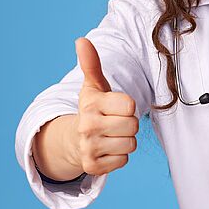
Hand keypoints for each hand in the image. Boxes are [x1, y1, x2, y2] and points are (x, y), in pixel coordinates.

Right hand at [71, 37, 138, 175]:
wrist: (74, 140)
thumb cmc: (93, 109)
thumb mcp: (94, 86)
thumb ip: (91, 64)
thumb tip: (81, 40)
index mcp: (90, 105)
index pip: (131, 106)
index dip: (128, 107)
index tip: (116, 107)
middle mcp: (86, 127)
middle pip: (133, 126)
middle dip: (129, 124)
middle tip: (114, 123)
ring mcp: (88, 149)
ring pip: (131, 145)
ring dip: (126, 141)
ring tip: (111, 135)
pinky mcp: (93, 168)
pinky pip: (123, 161)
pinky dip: (119, 157)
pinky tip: (107, 150)